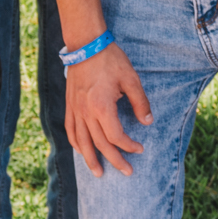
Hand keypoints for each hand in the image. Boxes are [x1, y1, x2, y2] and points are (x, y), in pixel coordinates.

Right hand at [64, 45, 151, 176]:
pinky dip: (76, 143)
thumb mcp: (131, 79)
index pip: (116, 136)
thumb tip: (148, 122)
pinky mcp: (70, 105)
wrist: (86, 45)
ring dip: (90, 159)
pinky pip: (70, 130)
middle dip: (114, 160)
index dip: (129, 146)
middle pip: (100, 144)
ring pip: (82, 142)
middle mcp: (86, 112)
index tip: (140, 148)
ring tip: (99, 173)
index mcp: (102, 107)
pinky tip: (81, 151)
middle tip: (127, 172)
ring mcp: (75, 110)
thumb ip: (140, 102)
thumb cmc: (110, 60)